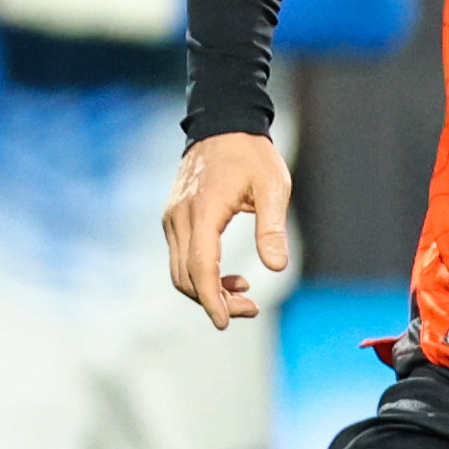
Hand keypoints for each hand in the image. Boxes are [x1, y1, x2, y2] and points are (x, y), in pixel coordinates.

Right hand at [164, 131, 294, 329]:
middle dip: (215, 301)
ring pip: (181, 272)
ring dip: (208, 291)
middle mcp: (180, 218)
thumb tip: (276, 267)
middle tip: (251, 308)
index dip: (212, 299)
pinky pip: (182, 258)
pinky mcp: (174, 219)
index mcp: (203, 211)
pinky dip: (202, 276)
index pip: (201, 268)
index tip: (224, 323)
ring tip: (244, 293)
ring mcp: (172, 219)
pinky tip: (231, 278)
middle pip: (187, 277)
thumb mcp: (273, 188)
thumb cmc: (252, 155)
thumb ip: (272, 229)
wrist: (223, 125)